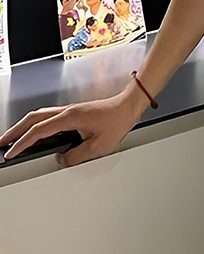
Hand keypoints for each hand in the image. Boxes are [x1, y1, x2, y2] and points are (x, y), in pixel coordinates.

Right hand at [0, 83, 147, 167]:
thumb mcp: (98, 147)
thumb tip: (62, 160)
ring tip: (14, 139)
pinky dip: (37, 126)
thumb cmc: (117, 120)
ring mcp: (70, 111)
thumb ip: (76, 157)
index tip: (11, 152)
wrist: (129, 106)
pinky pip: (50, 118)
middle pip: (33, 119)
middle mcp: (67, 111)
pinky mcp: (75, 113)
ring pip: (40, 116)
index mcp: (70, 117)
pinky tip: (36, 135)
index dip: (22, 142)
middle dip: (15, 131)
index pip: (38, 131)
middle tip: (2, 142)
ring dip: (25, 127)